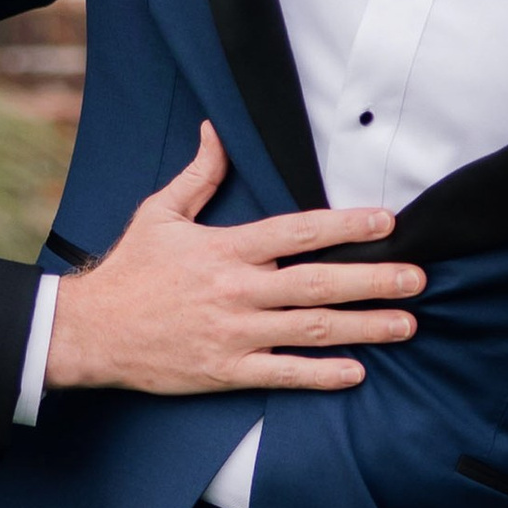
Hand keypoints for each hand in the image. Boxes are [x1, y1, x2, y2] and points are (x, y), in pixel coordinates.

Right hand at [46, 124, 421, 397]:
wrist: (89, 331)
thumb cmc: (129, 272)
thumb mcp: (159, 215)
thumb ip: (198, 176)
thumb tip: (217, 132)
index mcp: (226, 249)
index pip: (298, 232)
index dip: (347, 225)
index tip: (387, 222)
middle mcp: (237, 291)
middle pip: (318, 283)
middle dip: (374, 280)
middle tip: (418, 278)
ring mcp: (233, 333)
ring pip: (312, 330)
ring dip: (364, 326)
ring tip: (407, 323)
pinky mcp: (225, 370)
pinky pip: (282, 374)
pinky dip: (322, 375)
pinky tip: (357, 372)